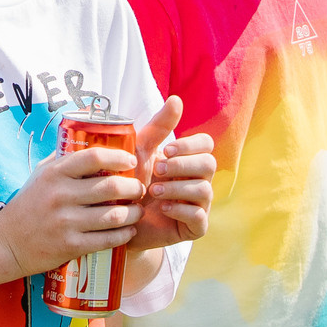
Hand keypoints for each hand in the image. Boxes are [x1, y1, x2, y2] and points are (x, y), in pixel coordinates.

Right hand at [0, 142, 147, 278]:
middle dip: (134, 188)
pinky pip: (107, 239)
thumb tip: (90, 140)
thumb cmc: (27, 205)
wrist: (6, 244)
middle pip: (111, 186)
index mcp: (54, 174)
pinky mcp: (70, 246)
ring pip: (114, 215)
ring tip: (138, 210)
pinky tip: (128, 231)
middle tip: (140, 189)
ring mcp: (66, 222)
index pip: (94, 157)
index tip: (131, 162)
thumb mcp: (40, 176)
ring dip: (133, 213)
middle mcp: (60, 196)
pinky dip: (123, 234)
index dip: (119, 158)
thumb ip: (63, 161)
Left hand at [127, 94, 214, 251]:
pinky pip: (200, 217)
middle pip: (209, 164)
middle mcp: (198, 180)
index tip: (167, 150)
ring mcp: (198, 205)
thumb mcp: (140, 151)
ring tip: (154, 191)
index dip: (190, 145)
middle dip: (183, 165)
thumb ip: (159, 127)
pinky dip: (182, 210)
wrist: (116, 219)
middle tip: (158, 170)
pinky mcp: (193, 228)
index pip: (206, 145)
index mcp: (188, 160)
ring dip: (178, 188)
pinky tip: (163, 207)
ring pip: (205, 190)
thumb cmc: (130, 181)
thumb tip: (176, 99)